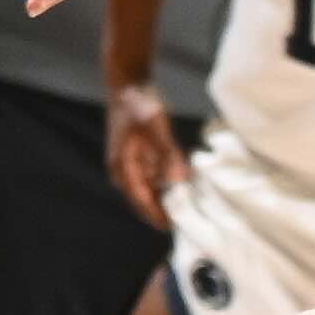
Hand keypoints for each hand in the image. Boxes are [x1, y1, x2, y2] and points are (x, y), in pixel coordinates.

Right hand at [105, 81, 187, 219]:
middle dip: (165, 211)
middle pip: (145, 200)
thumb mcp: (156, 125)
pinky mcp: (136, 160)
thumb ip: (168, 152)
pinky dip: (166, 184)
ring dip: (167, 198)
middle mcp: (123, 171)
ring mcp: (129, 166)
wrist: (126, 84)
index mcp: (123, 166)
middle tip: (190, 223)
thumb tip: (180, 179)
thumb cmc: (138, 103)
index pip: (141, 201)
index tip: (176, 230)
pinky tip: (185, 185)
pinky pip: (152, 179)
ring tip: (192, 207)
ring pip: (150, 191)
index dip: (158, 217)